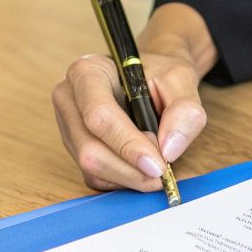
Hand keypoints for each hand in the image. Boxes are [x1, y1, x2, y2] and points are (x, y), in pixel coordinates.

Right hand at [51, 2, 216, 191]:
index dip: (128, 144)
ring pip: (92, 169)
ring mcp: (68, 127)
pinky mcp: (75, 150)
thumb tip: (169, 149)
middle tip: (164, 169)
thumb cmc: (160, 75)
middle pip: (90, 150)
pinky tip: (142, 167)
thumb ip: (184, 110)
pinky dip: (125, 180)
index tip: (158, 164)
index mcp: (87, 72)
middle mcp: (69, 99)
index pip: (98, 115)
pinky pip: (96, 178)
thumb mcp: (181, 80)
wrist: (150, 78)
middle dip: (131, 168)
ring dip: (131, 177)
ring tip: (157, 163)